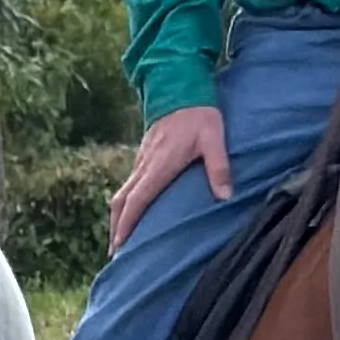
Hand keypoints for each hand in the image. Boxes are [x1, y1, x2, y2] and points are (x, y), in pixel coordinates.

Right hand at [109, 104, 234, 249]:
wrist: (179, 86)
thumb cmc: (198, 114)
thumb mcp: (214, 139)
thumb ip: (219, 167)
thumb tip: (225, 197)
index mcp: (159, 166)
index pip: (137, 200)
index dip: (127, 225)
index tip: (119, 246)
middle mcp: (145, 165)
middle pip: (121, 202)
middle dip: (116, 228)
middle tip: (114, 253)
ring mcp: (142, 160)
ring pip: (123, 193)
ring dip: (119, 217)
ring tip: (120, 239)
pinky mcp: (144, 155)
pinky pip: (130, 184)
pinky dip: (126, 203)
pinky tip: (133, 212)